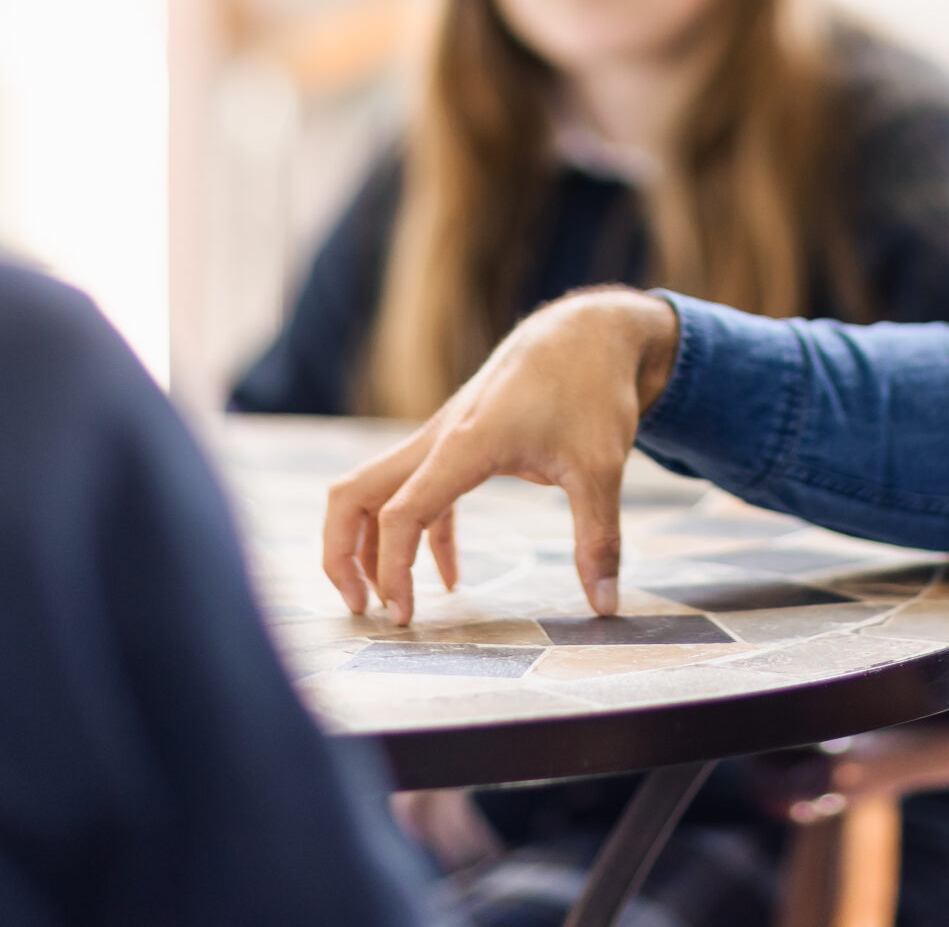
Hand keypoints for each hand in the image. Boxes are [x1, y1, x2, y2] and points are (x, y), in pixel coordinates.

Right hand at [320, 287, 680, 624]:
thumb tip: (606, 605)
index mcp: (464, 444)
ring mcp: (443, 438)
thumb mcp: (601, 467)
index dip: (390, 569)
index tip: (405, 617)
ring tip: (390, 602)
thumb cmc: (590, 388)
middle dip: (341, 554)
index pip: (399, 513)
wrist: (588, 331)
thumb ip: (597, 538)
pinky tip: (450, 576)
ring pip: (375, 490)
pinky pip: (419, 491)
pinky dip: (419, 533)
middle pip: (353, 493)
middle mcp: (438, 438)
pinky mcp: (459, 441)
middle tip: (364, 611)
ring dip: (370, 544)